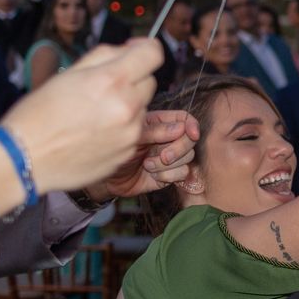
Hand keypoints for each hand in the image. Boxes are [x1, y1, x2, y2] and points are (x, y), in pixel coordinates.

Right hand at [0, 40, 162, 193]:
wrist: (25, 159)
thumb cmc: (38, 115)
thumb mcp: (66, 74)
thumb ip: (103, 56)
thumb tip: (130, 49)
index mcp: (111, 81)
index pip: (152, 54)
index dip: (146, 48)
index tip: (137, 50)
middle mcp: (127, 106)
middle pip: (149, 81)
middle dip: (132, 80)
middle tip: (103, 88)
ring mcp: (130, 133)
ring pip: (142, 108)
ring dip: (127, 106)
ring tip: (93, 115)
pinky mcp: (128, 153)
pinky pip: (134, 132)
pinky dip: (121, 129)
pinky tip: (94, 133)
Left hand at [82, 110, 199, 202]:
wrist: (106, 178)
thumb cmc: (113, 152)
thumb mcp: (133, 138)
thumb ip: (156, 131)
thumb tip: (180, 128)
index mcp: (159, 124)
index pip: (184, 119)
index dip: (191, 125)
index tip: (192, 134)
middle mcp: (168, 139)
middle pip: (190, 140)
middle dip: (178, 149)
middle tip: (163, 157)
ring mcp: (171, 157)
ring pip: (188, 157)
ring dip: (168, 164)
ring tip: (148, 165)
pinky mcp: (171, 173)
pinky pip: (182, 173)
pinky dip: (167, 175)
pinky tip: (152, 174)